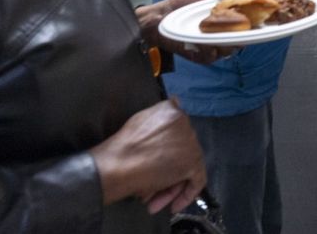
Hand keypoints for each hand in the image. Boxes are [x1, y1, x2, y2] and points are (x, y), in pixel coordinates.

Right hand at [90, 100, 206, 213]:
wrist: (120, 163)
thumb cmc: (123, 147)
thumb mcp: (140, 120)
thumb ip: (157, 119)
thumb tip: (170, 117)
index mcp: (171, 109)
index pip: (176, 132)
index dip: (166, 151)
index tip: (156, 163)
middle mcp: (185, 123)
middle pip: (181, 152)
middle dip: (166, 171)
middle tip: (150, 190)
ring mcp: (191, 142)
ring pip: (186, 168)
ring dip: (169, 187)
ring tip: (153, 203)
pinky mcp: (193, 162)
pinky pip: (196, 180)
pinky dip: (186, 194)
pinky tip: (172, 206)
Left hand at [136, 0, 261, 47]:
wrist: (160, 17)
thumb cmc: (184, 1)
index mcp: (231, 17)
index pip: (253, 21)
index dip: (263, 20)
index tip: (270, 15)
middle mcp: (227, 34)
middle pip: (246, 38)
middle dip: (246, 32)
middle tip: (242, 24)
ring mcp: (217, 47)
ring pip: (231, 48)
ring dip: (225, 39)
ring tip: (213, 28)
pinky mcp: (205, 57)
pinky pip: (214, 55)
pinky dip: (209, 48)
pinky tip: (200, 40)